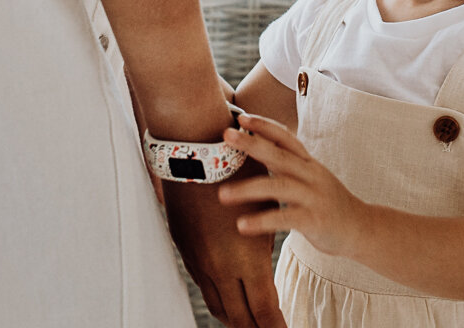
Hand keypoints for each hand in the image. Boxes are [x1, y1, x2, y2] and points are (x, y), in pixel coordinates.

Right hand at [162, 160, 287, 327]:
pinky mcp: (187, 254)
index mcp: (246, 258)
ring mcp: (202, 263)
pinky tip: (230, 305)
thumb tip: (263, 274)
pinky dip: (220, 302)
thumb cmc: (239, 175)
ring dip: (237, 319)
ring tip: (254, 325)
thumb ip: (260, 248)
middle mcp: (222, 268)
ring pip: (220, 307)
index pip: (264, 309)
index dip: (276, 327)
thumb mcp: (261, 212)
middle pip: (242, 317)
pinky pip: (205, 290)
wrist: (196, 154)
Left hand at [217, 113, 366, 256]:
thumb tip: (258, 149)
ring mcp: (314, 197)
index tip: (241, 117)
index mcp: (309, 163)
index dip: (264, 126)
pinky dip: (263, 221)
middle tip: (227, 135)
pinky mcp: (314, 220)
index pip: (286, 138)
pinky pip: (285, 218)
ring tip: (222, 194)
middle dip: (252, 143)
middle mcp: (312, 175)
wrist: (361, 228)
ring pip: (279, 187)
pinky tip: (242, 225)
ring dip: (248, 189)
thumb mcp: (311, 178)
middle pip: (280, 155)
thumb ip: (288, 165)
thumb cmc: (328, 203)